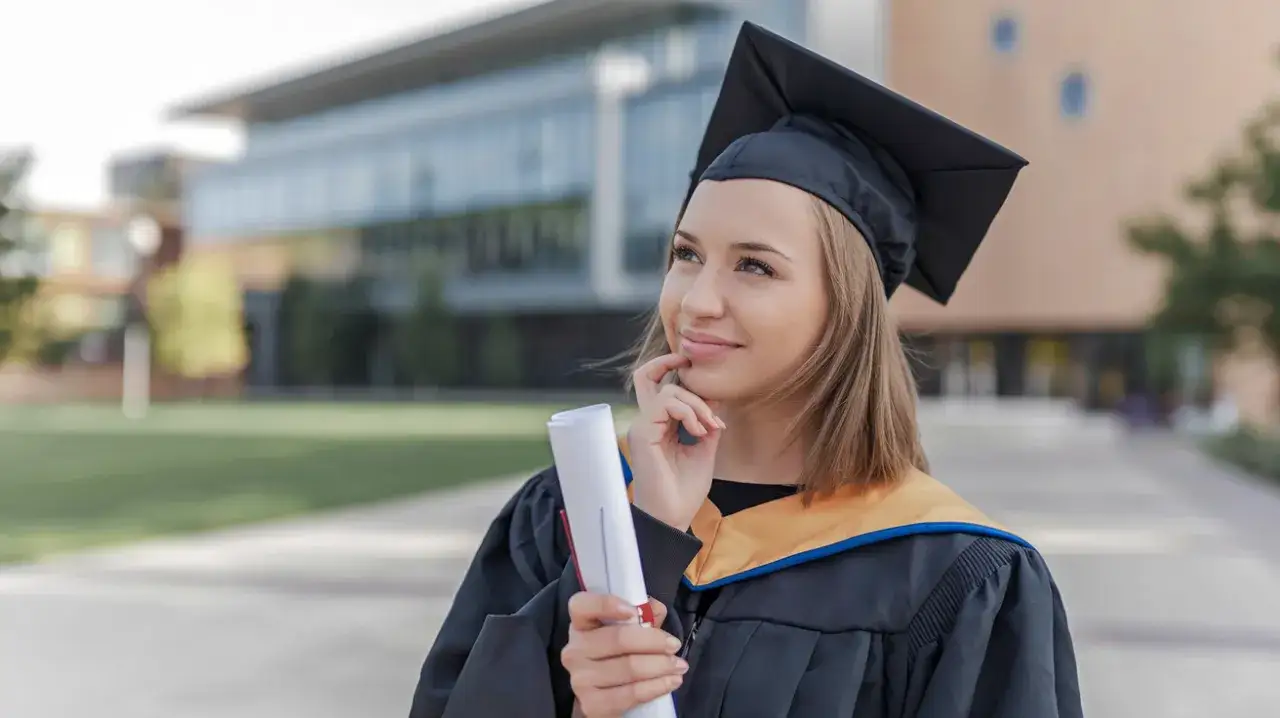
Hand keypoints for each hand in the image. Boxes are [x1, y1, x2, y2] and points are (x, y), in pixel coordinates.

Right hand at [562, 592, 686, 716]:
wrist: (603, 694)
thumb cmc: (617, 655)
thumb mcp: (628, 629)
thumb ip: (642, 614)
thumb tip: (656, 608)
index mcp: (580, 624)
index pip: (582, 606)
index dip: (607, 605)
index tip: (634, 611)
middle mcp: (575, 650)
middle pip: (618, 639)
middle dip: (654, 642)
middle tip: (674, 645)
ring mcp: (580, 679)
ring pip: (629, 668)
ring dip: (661, 666)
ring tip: (678, 665)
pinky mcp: (592, 704)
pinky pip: (631, 694)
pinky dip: (656, 687)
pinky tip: (670, 682)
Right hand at [628, 354, 725, 530]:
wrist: (672, 517)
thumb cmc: (684, 491)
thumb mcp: (703, 452)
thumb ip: (707, 426)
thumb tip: (717, 402)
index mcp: (657, 426)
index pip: (660, 388)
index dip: (680, 377)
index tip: (710, 393)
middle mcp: (646, 422)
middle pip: (647, 376)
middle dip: (671, 364)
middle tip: (694, 367)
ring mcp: (642, 426)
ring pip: (668, 390)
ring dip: (697, 404)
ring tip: (709, 427)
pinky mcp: (643, 432)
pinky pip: (665, 404)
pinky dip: (689, 412)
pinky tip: (699, 432)